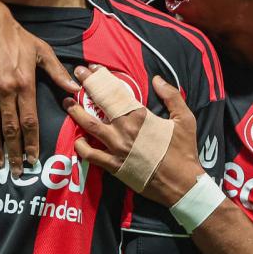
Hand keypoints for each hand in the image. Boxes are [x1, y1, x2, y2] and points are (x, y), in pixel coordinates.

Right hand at [0, 4, 78, 174]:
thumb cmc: (15, 35)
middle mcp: (5, 91)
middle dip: (14, 152)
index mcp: (24, 84)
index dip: (31, 143)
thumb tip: (75, 90)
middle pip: (10, 129)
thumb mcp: (41, 50)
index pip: (30, 121)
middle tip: (16, 171)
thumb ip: (57, 73)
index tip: (33, 160)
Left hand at [65, 68, 202, 205]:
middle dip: (86, 87)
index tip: (91, 68)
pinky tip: (77, 139)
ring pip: (89, 126)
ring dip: (76, 113)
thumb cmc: (184, 152)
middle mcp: (124, 130)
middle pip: (99, 103)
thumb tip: (156, 79)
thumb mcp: (185, 120)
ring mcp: (116, 148)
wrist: (182, 185)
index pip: (115, 91)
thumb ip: (172, 96)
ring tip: (67, 103)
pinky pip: (91, 155)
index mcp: (140, 116)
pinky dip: (81, 146)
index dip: (101, 77)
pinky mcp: (113, 166)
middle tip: (76, 75)